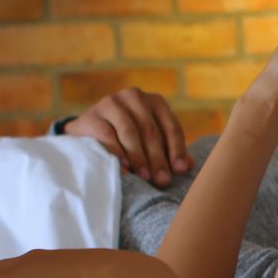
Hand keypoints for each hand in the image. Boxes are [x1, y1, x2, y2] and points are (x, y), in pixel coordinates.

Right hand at [64, 87, 194, 187]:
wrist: (88, 134)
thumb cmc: (129, 139)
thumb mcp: (152, 143)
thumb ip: (170, 151)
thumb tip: (189, 166)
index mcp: (155, 102)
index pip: (171, 127)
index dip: (177, 150)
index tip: (180, 171)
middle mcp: (134, 97)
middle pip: (151, 131)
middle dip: (158, 158)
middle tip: (163, 181)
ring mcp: (111, 103)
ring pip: (130, 132)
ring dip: (139, 157)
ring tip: (145, 177)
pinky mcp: (91, 115)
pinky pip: (107, 135)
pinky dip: (117, 152)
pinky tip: (125, 167)